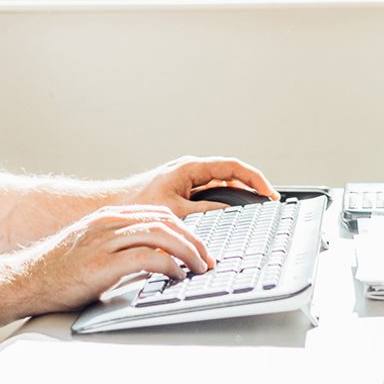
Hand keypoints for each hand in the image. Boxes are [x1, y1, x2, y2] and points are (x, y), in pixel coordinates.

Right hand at [14, 205, 214, 313]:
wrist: (24, 280)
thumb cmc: (57, 272)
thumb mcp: (92, 250)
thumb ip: (120, 250)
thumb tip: (155, 265)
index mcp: (108, 218)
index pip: (158, 214)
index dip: (186, 230)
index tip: (200, 247)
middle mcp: (108, 223)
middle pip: (165, 221)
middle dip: (194, 240)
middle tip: (208, 260)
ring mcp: (104, 241)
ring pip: (161, 235)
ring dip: (188, 252)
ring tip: (200, 268)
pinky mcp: (102, 264)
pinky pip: (147, 258)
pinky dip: (169, 266)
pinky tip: (177, 276)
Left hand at [119, 156, 277, 218]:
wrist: (114, 205)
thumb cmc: (138, 203)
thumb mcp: (176, 211)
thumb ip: (206, 212)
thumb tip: (232, 215)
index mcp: (190, 168)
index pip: (232, 166)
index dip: (255, 179)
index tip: (269, 194)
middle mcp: (191, 170)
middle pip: (231, 174)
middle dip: (252, 188)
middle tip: (269, 205)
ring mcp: (188, 179)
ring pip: (222, 185)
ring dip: (239, 196)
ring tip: (256, 212)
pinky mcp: (183, 190)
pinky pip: (211, 194)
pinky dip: (225, 203)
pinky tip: (232, 217)